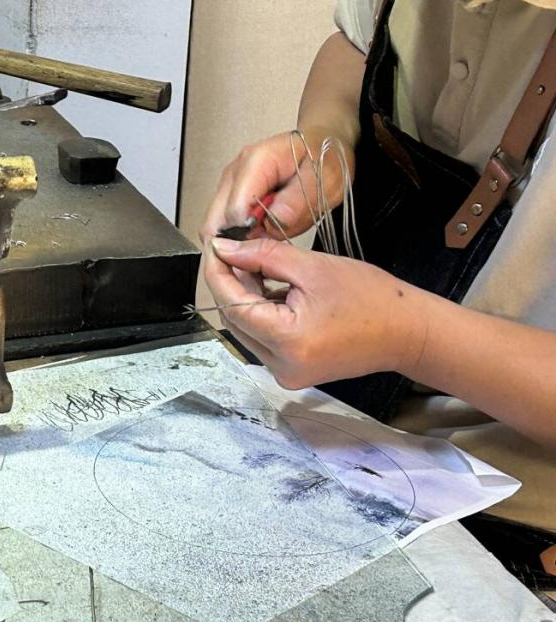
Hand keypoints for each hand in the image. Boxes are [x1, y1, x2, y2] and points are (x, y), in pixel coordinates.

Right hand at [197, 128, 355, 320]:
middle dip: (230, 251)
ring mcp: (231, 185)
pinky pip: (224, 227)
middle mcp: (236, 173)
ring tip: (257, 264)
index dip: (245, 238)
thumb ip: (297, 202)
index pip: (234, 209)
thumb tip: (273, 223)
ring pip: (215, 228)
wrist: (323, 144)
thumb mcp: (325, 181)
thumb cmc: (325, 159)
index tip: (261, 255)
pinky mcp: (232, 197)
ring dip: (231, 250)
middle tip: (253, 272)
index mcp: (257, 163)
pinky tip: (256, 252)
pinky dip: (236, 244)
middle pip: (215, 223)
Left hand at [205, 237, 431, 389]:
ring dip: (246, 298)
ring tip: (258, 266)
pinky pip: (264, 339)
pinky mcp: (291, 372)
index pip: (233, 305)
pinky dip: (263, 314)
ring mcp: (285, 373)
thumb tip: (225, 250)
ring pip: (247, 330)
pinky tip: (273, 290)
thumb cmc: (371, 299)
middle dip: (231, 284)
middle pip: (236, 320)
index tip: (214, 248)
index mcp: (287, 341)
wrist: (408, 333)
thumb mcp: (313, 267)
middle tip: (235, 251)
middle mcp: (280, 366)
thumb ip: (264, 256)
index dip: (218, 274)